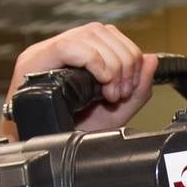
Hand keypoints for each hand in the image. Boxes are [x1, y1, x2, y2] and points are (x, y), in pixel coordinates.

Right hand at [0, 22, 158, 137]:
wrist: (43, 155)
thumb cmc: (71, 135)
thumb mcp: (114, 114)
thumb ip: (137, 90)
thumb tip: (152, 59)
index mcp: (78, 56)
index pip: (109, 35)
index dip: (129, 54)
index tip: (129, 87)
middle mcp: (60, 49)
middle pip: (102, 31)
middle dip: (123, 61)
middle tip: (121, 93)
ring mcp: (45, 53)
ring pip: (89, 34)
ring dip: (111, 64)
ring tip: (110, 94)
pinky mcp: (34, 62)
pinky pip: (68, 46)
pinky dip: (94, 62)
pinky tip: (100, 85)